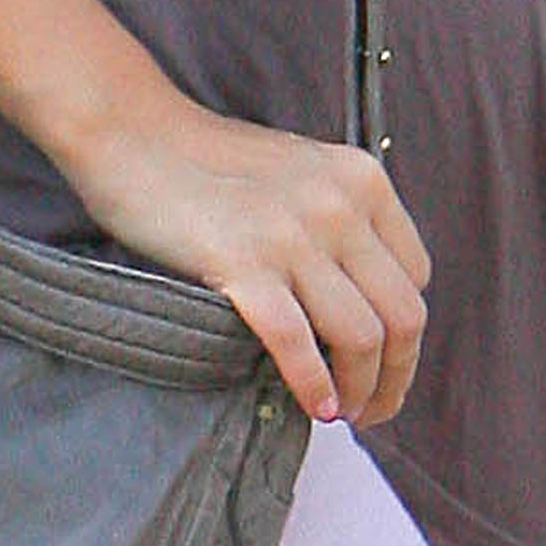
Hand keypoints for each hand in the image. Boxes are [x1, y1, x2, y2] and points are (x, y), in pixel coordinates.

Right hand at [0, 0, 429, 426]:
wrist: (129, 131)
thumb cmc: (204, 160)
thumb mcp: (299, 173)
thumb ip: (336, 222)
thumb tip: (357, 302)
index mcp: (362, 180)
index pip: (415, 277)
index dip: (402, 332)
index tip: (382, 362)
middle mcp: (340, 205)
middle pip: (401, 315)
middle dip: (395, 377)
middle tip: (373, 410)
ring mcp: (293, 234)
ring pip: (360, 337)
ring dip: (360, 391)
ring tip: (343, 414)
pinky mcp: (242, 262)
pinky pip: (296, 342)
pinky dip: (313, 385)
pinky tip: (314, 407)